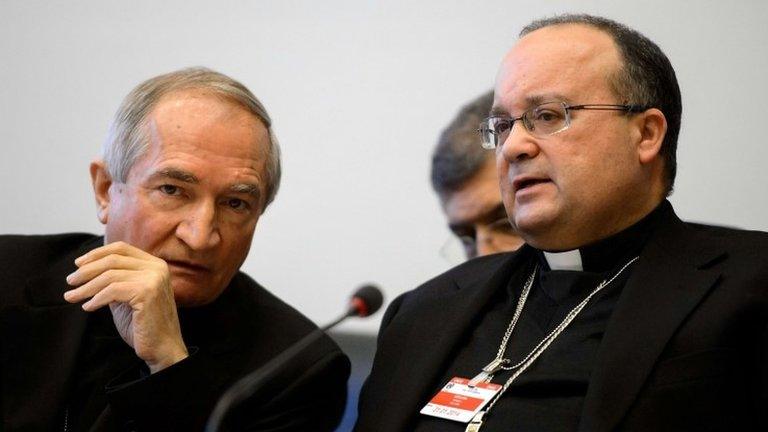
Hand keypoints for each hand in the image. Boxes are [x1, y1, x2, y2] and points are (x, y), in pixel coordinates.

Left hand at [64, 241, 188, 372]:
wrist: (162, 347)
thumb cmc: (143, 324)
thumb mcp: (127, 296)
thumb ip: (115, 280)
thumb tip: (86, 269)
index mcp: (154, 264)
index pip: (121, 249)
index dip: (96, 254)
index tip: (78, 264)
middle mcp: (157, 268)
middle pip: (113, 259)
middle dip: (86, 270)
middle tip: (70, 281)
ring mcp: (154, 279)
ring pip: (110, 275)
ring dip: (86, 287)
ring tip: (72, 297)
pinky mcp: (147, 293)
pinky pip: (112, 291)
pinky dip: (96, 299)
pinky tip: (88, 307)